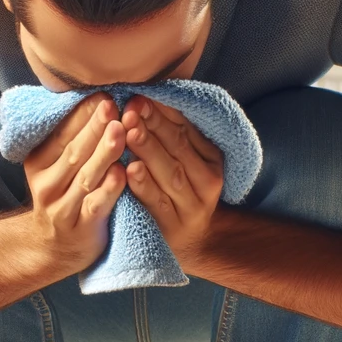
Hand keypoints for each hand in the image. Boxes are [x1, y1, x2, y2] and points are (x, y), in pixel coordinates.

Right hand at [23, 92, 127, 276]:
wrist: (54, 248)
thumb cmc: (64, 196)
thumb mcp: (56, 166)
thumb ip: (71, 137)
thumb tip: (98, 95)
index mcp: (40, 161)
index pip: (62, 132)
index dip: (82, 113)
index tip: (104, 93)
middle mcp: (47, 183)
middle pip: (74, 151)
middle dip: (94, 127)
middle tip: (113, 105)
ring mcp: (63, 207)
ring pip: (86, 176)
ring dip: (104, 153)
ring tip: (120, 132)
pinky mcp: (82, 228)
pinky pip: (96, 205)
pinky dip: (109, 189)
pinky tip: (123, 173)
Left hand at [120, 95, 223, 265]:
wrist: (188, 245)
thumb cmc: (178, 193)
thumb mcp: (185, 163)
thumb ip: (172, 134)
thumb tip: (144, 96)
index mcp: (212, 159)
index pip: (187, 130)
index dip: (163, 112)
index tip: (139, 96)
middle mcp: (207, 182)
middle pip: (179, 149)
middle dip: (153, 127)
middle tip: (130, 109)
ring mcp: (192, 208)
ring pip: (171, 175)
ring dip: (149, 151)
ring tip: (129, 132)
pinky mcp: (173, 229)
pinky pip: (158, 204)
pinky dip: (144, 186)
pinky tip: (129, 170)